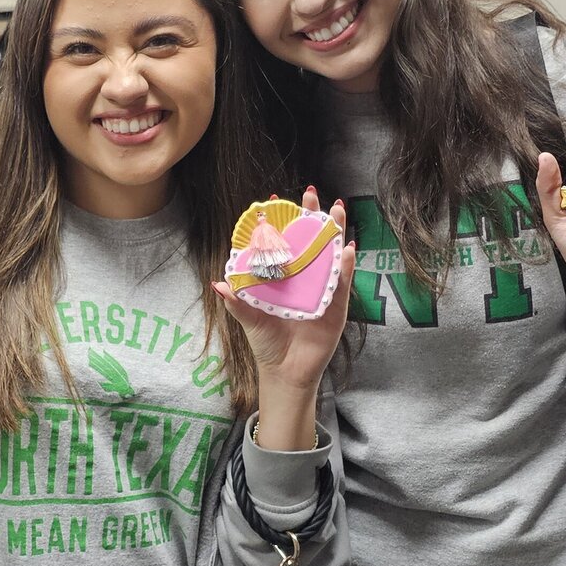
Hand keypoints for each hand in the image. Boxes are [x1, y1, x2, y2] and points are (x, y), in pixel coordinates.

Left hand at [214, 187, 355, 390]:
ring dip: (334, 232)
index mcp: (283, 279)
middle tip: (310, 193)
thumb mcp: (249, 320)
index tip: (276, 200)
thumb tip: (218, 284)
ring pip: (330, 255)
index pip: (284, 244)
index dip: (283, 223)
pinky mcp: (336, 305)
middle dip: (312, 218)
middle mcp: (304, 280)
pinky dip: (345, 264)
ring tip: (336, 209)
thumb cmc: (267, 344)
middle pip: (310, 243)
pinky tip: (346, 247)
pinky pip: (342, 281)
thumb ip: (236, 302)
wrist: (286, 372)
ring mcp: (322, 290)